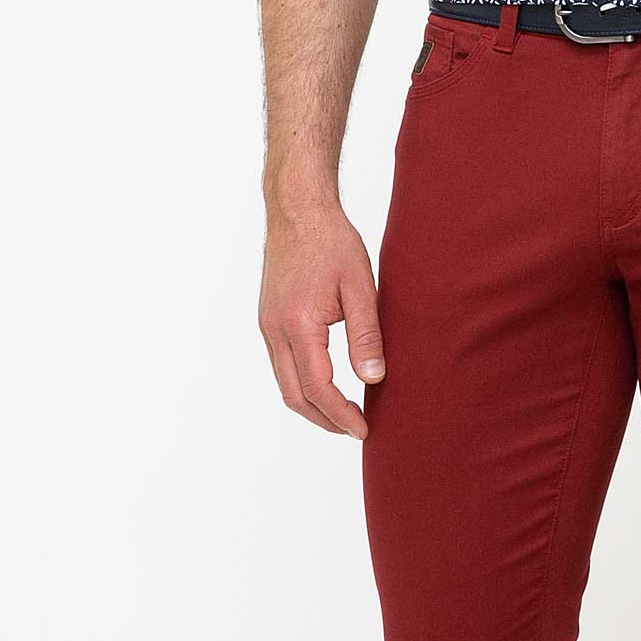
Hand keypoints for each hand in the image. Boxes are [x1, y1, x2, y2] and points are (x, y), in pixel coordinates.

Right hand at [259, 197, 385, 438]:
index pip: (319, 387)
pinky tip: (326, 384)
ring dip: (312, 405)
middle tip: (355, 430)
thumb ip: (366, 335)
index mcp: (298, 324)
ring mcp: (267, 326)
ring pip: (285, 383)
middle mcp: (275, 330)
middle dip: (325, 420)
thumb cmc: (331, 242)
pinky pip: (281, 365)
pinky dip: (302, 385)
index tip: (364, 429)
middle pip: (295, 396)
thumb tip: (373, 379)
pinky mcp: (268, 320)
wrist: (297, 210)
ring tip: (344, 414)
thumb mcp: (360, 286)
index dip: (342, 414)